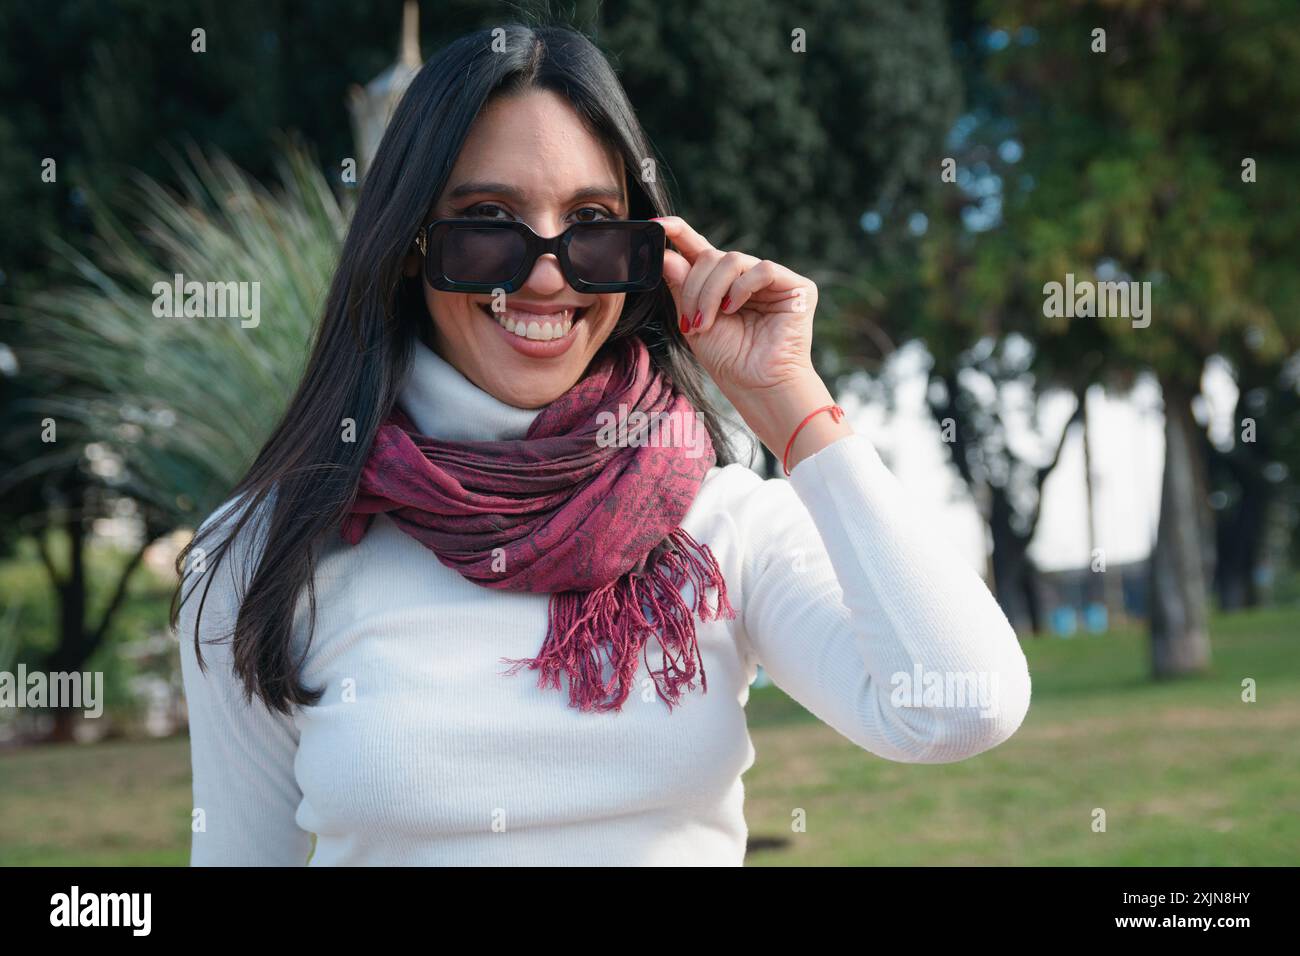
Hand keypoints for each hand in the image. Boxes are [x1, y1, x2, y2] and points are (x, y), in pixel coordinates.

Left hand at [654, 216, 816, 394]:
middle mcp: (747, 277)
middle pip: (712, 255)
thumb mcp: (694, 321)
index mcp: (722, 284)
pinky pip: (762, 269)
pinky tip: (735, 310)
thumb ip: (681, 287)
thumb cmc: (728, 360)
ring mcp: (772, 281)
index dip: (678, 233)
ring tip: (708, 321)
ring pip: (732, 260)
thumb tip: (666, 254)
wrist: (757, 386)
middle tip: (690, 320)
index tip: (655, 225)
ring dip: (712, 291)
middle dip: (695, 286)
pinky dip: (742, 288)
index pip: (699, 249)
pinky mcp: (797, 287)